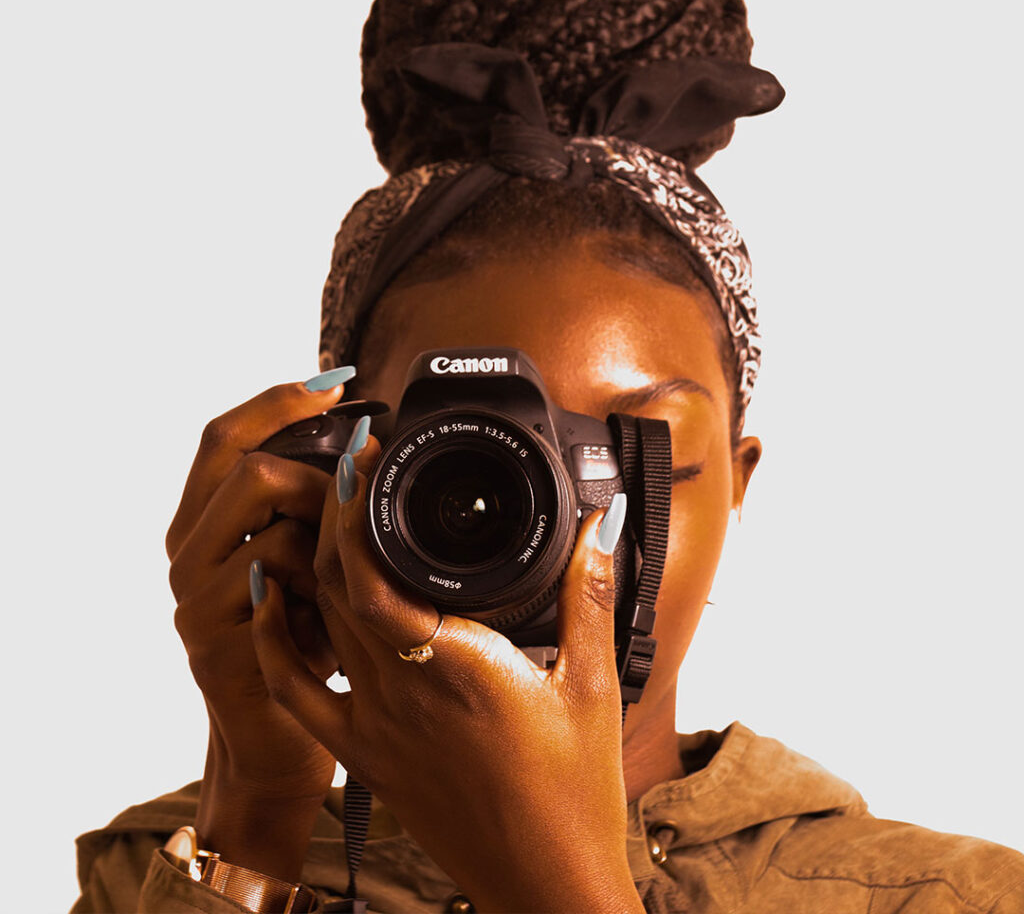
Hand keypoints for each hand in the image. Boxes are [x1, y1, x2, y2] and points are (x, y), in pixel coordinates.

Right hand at [166, 373, 353, 877]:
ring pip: (275, 530)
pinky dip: (325, 594)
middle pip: (250, 472)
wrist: (276, 736)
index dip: (277, 401)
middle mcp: (187, 557)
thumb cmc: (298, 637)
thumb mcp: (296, 562)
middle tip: (357, 507)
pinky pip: (287, 592)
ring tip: (346, 576)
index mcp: (202, 525)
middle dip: (319, 480)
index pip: (222, 438)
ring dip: (328, 543)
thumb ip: (304, 510)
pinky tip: (336, 616)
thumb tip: (361, 445)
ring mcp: (197, 605)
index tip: (338, 383)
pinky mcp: (221, 649)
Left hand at [250, 432, 643, 912]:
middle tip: (350, 461)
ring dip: (309, 559)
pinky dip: (274, 638)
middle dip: (334, 511)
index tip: (365, 454)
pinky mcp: (363, 756)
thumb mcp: (593, 680)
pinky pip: (297, 691)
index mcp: (454, 665)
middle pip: (333, 584)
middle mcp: (399, 691)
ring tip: (324, 507)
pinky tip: (269, 597)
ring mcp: (373, 725)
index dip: (356, 506)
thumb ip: (591, 592)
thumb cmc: (573, 790)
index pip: (372, 573)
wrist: (545, 882)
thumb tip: (599, 523)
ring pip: (314, 623)